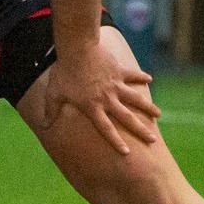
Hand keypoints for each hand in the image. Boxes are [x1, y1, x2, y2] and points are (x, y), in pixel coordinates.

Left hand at [40, 40, 159, 153]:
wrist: (77, 50)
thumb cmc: (64, 73)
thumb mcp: (54, 94)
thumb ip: (51, 110)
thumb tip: (44, 125)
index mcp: (92, 106)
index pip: (105, 129)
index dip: (116, 141)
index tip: (126, 153)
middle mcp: (107, 99)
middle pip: (127, 118)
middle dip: (140, 130)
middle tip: (152, 140)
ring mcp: (116, 85)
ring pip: (136, 99)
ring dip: (148, 107)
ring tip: (158, 114)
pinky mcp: (119, 72)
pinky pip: (133, 75)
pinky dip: (141, 77)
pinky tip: (150, 79)